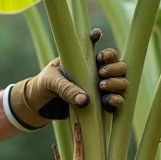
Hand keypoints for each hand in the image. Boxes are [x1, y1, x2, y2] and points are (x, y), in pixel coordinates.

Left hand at [8, 29, 128, 128]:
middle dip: (115, 68)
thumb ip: (66, 88)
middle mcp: (97, 74)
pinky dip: (116, 101)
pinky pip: (116, 102)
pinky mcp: (100, 106)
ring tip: (102, 86)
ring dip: (117, 83)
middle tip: (101, 72)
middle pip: (120, 67)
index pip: (106, 54)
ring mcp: (100, 90)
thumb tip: (84, 101)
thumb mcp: (51, 81)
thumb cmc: (45, 84)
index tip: (99, 57)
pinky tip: (109, 101)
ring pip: (122, 83)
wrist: (39, 104)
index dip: (108, 53)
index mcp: (87, 61)